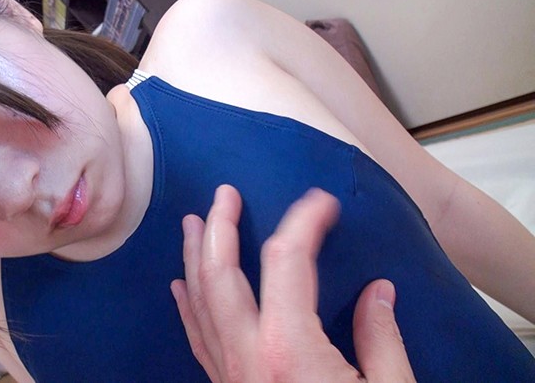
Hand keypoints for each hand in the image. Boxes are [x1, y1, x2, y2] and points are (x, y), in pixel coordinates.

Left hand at [171, 185, 413, 381]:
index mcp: (290, 348)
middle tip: (224, 194)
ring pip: (199, 303)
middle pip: (220, 275)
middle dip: (219, 228)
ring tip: (191, 223)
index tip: (322, 202)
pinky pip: (197, 339)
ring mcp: (230, 375)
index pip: (286, 260)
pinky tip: (179, 286)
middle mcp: (248, 356)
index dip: (303, 221)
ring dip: (193, 258)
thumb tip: (378, 292)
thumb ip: (380, 338)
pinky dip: (188, 307)